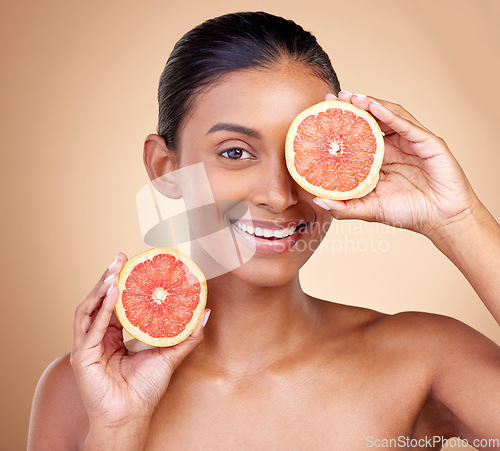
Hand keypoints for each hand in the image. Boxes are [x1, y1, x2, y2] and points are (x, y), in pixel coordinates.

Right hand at [70, 252, 208, 436]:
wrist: (132, 417)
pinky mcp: (82, 356)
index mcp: (113, 336)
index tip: (131, 262)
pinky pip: (90, 327)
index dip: (121, 282)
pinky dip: (101, 308)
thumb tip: (206, 311)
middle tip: (119, 257)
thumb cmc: (146, 389)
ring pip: (89, 309)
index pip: (114, 303)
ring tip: (114, 270)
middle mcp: (98, 338)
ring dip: (100, 288)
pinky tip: (112, 292)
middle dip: (108, 277)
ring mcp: (87, 346)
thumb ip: (187, 334)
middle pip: (99, 300)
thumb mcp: (170, 354)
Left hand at [316, 92, 480, 239]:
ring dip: (371, 104)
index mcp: (382, 158)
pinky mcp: (429, 143)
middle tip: (333, 97)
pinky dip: (390, 114)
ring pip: (390, 115)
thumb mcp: (369, 209)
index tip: (324, 113)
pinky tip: (373, 106)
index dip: (344, 123)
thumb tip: (318, 201)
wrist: (442, 221)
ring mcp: (413, 141)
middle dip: (354, 106)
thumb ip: (345, 206)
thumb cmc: (408, 212)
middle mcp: (396, 145)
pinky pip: (407, 125)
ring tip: (351, 97)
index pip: (361, 134)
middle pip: (374, 119)